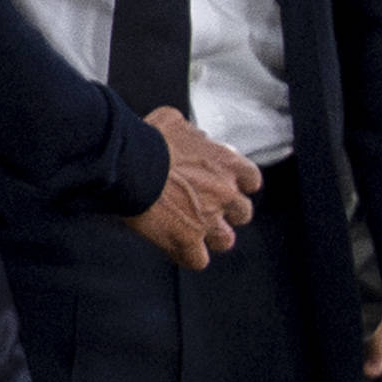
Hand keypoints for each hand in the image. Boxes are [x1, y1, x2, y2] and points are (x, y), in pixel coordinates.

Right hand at [126, 108, 257, 269]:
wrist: (129, 164)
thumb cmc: (148, 141)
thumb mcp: (173, 122)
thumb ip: (190, 134)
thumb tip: (189, 135)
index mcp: (227, 164)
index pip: (251, 180)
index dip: (238, 184)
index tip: (226, 185)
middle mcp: (225, 194)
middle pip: (242, 213)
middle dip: (226, 213)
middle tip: (206, 209)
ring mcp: (208, 220)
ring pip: (225, 240)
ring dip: (212, 237)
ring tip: (193, 233)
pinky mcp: (186, 240)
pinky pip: (197, 260)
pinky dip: (187, 256)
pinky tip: (176, 250)